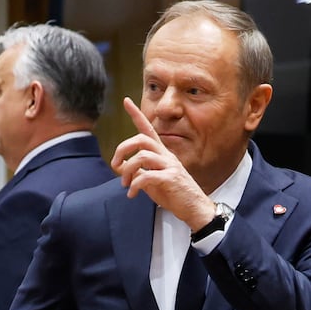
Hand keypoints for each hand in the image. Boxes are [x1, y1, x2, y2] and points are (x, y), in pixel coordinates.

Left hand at [110, 97, 215, 229]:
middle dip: (123, 148)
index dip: (137, 114)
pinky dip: (135, 185)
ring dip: (128, 170)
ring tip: (125, 184)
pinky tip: (132, 194)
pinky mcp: (171, 179)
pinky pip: (147, 176)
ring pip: (142, 156)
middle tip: (115, 164)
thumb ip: (137, 171)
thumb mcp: (152, 181)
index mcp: (162, 154)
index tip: (126, 101)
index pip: (148, 129)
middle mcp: (166, 156)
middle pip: (141, 139)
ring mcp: (170, 166)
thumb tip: (120, 166)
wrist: (195, 209)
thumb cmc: (174, 194)